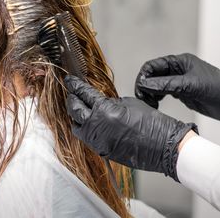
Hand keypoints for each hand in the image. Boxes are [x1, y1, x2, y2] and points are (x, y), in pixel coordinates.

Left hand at [65, 75, 196, 180]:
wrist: (163, 146)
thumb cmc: (151, 122)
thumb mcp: (129, 103)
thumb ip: (111, 101)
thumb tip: (100, 101)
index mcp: (104, 110)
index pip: (83, 94)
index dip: (75, 85)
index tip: (69, 80)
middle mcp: (96, 126)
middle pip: (74, 110)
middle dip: (72, 99)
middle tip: (72, 93)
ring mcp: (98, 141)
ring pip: (76, 126)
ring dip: (75, 116)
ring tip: (79, 108)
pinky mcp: (102, 151)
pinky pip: (86, 138)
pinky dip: (84, 128)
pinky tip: (89, 122)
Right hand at [135, 53, 219, 119]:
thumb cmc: (217, 88)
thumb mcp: (189, 85)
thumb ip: (166, 84)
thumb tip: (145, 84)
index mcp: (179, 62)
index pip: (154, 65)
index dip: (144, 76)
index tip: (140, 88)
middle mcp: (177, 70)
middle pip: (153, 75)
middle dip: (145, 85)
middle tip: (142, 98)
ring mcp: (179, 81)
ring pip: (157, 84)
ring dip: (150, 92)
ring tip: (148, 103)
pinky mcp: (181, 92)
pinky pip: (163, 92)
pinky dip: (157, 97)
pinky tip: (156, 104)